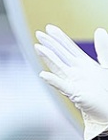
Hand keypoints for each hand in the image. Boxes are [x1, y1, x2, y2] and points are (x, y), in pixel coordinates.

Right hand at [34, 24, 107, 139]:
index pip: (68, 47)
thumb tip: (98, 30)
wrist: (106, 112)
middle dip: (50, 44)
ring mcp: (74, 82)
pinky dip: (53, 80)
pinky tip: (43, 74)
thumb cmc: (106, 91)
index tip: (49, 28)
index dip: (59, 37)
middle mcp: (75, 72)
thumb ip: (102, 48)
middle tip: (38, 34)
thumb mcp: (106, 65)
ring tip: (38, 48)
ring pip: (58, 67)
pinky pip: (62, 85)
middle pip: (60, 55)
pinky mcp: (76, 94)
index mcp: (83, 64)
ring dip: (48, 58)